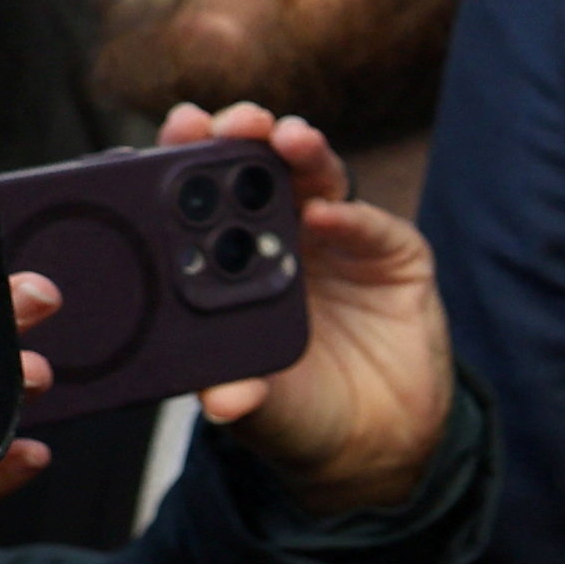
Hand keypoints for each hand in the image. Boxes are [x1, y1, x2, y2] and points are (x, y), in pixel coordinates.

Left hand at [155, 105, 448, 514]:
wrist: (376, 442)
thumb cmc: (300, 411)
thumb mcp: (260, 406)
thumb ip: (239, 392)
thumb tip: (221, 400)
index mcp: (230, 266)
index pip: (202, 200)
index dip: (186, 163)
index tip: (171, 135)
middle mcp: (282, 240)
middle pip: (257, 172)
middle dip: (240, 138)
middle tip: (226, 121)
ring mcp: (339, 241)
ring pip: (315, 181)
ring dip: (299, 153)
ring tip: (283, 137)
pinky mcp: (394, 254)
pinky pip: (372, 226)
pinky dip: (351, 216)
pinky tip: (328, 213)